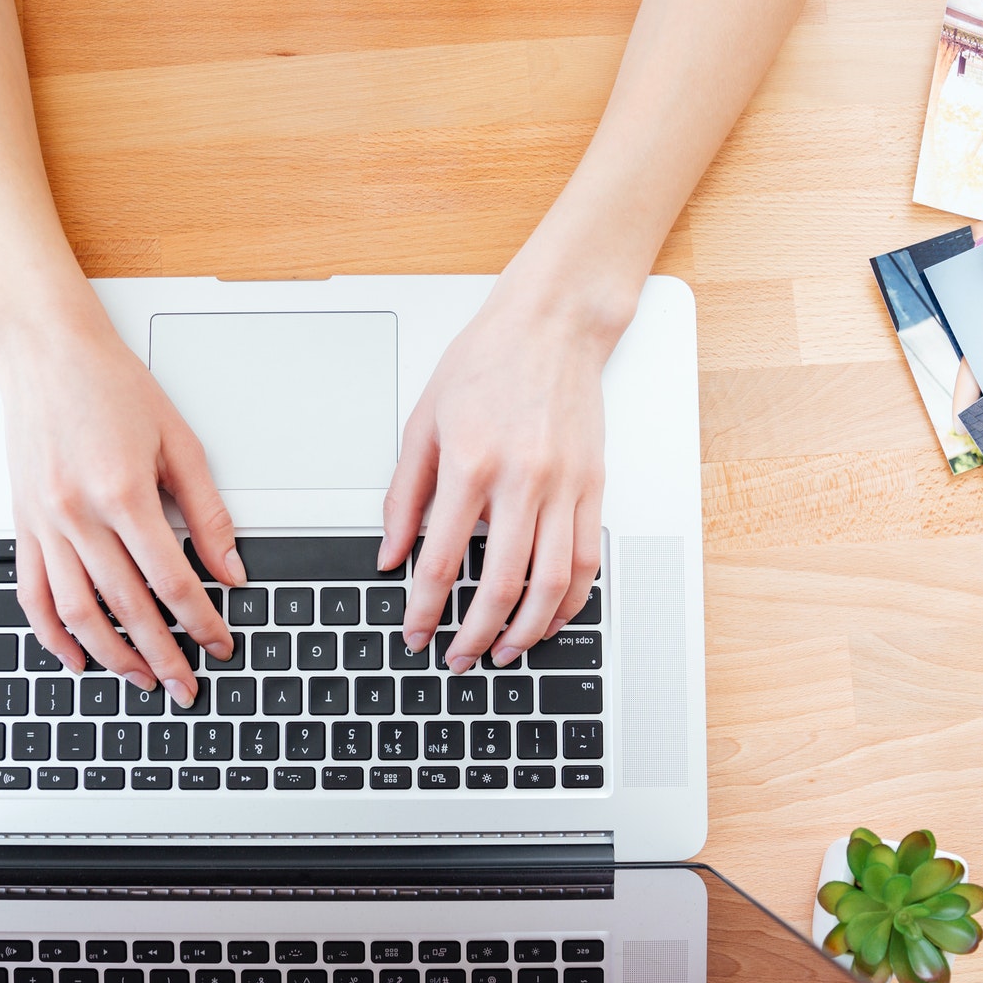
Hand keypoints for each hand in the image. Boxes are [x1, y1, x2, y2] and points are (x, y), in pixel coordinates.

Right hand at [0, 286, 242, 704]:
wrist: (44, 351)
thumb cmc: (110, 384)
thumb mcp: (177, 441)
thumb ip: (207, 511)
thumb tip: (230, 569)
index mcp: (123, 493)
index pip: (172, 581)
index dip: (201, 622)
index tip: (221, 645)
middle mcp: (78, 515)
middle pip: (127, 608)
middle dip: (163, 656)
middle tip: (186, 687)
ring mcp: (45, 523)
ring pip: (77, 612)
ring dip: (112, 656)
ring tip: (142, 678)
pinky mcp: (23, 524)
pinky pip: (32, 593)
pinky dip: (52, 634)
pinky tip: (76, 656)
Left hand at [379, 283, 614, 671]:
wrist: (553, 324)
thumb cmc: (486, 363)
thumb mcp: (423, 423)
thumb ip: (404, 497)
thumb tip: (390, 555)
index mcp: (470, 463)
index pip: (443, 560)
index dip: (426, 608)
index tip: (416, 633)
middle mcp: (521, 479)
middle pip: (501, 584)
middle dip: (475, 634)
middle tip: (458, 659)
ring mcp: (564, 485)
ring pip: (551, 582)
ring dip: (526, 630)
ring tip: (504, 651)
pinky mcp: (592, 486)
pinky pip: (586, 560)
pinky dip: (569, 601)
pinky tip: (549, 618)